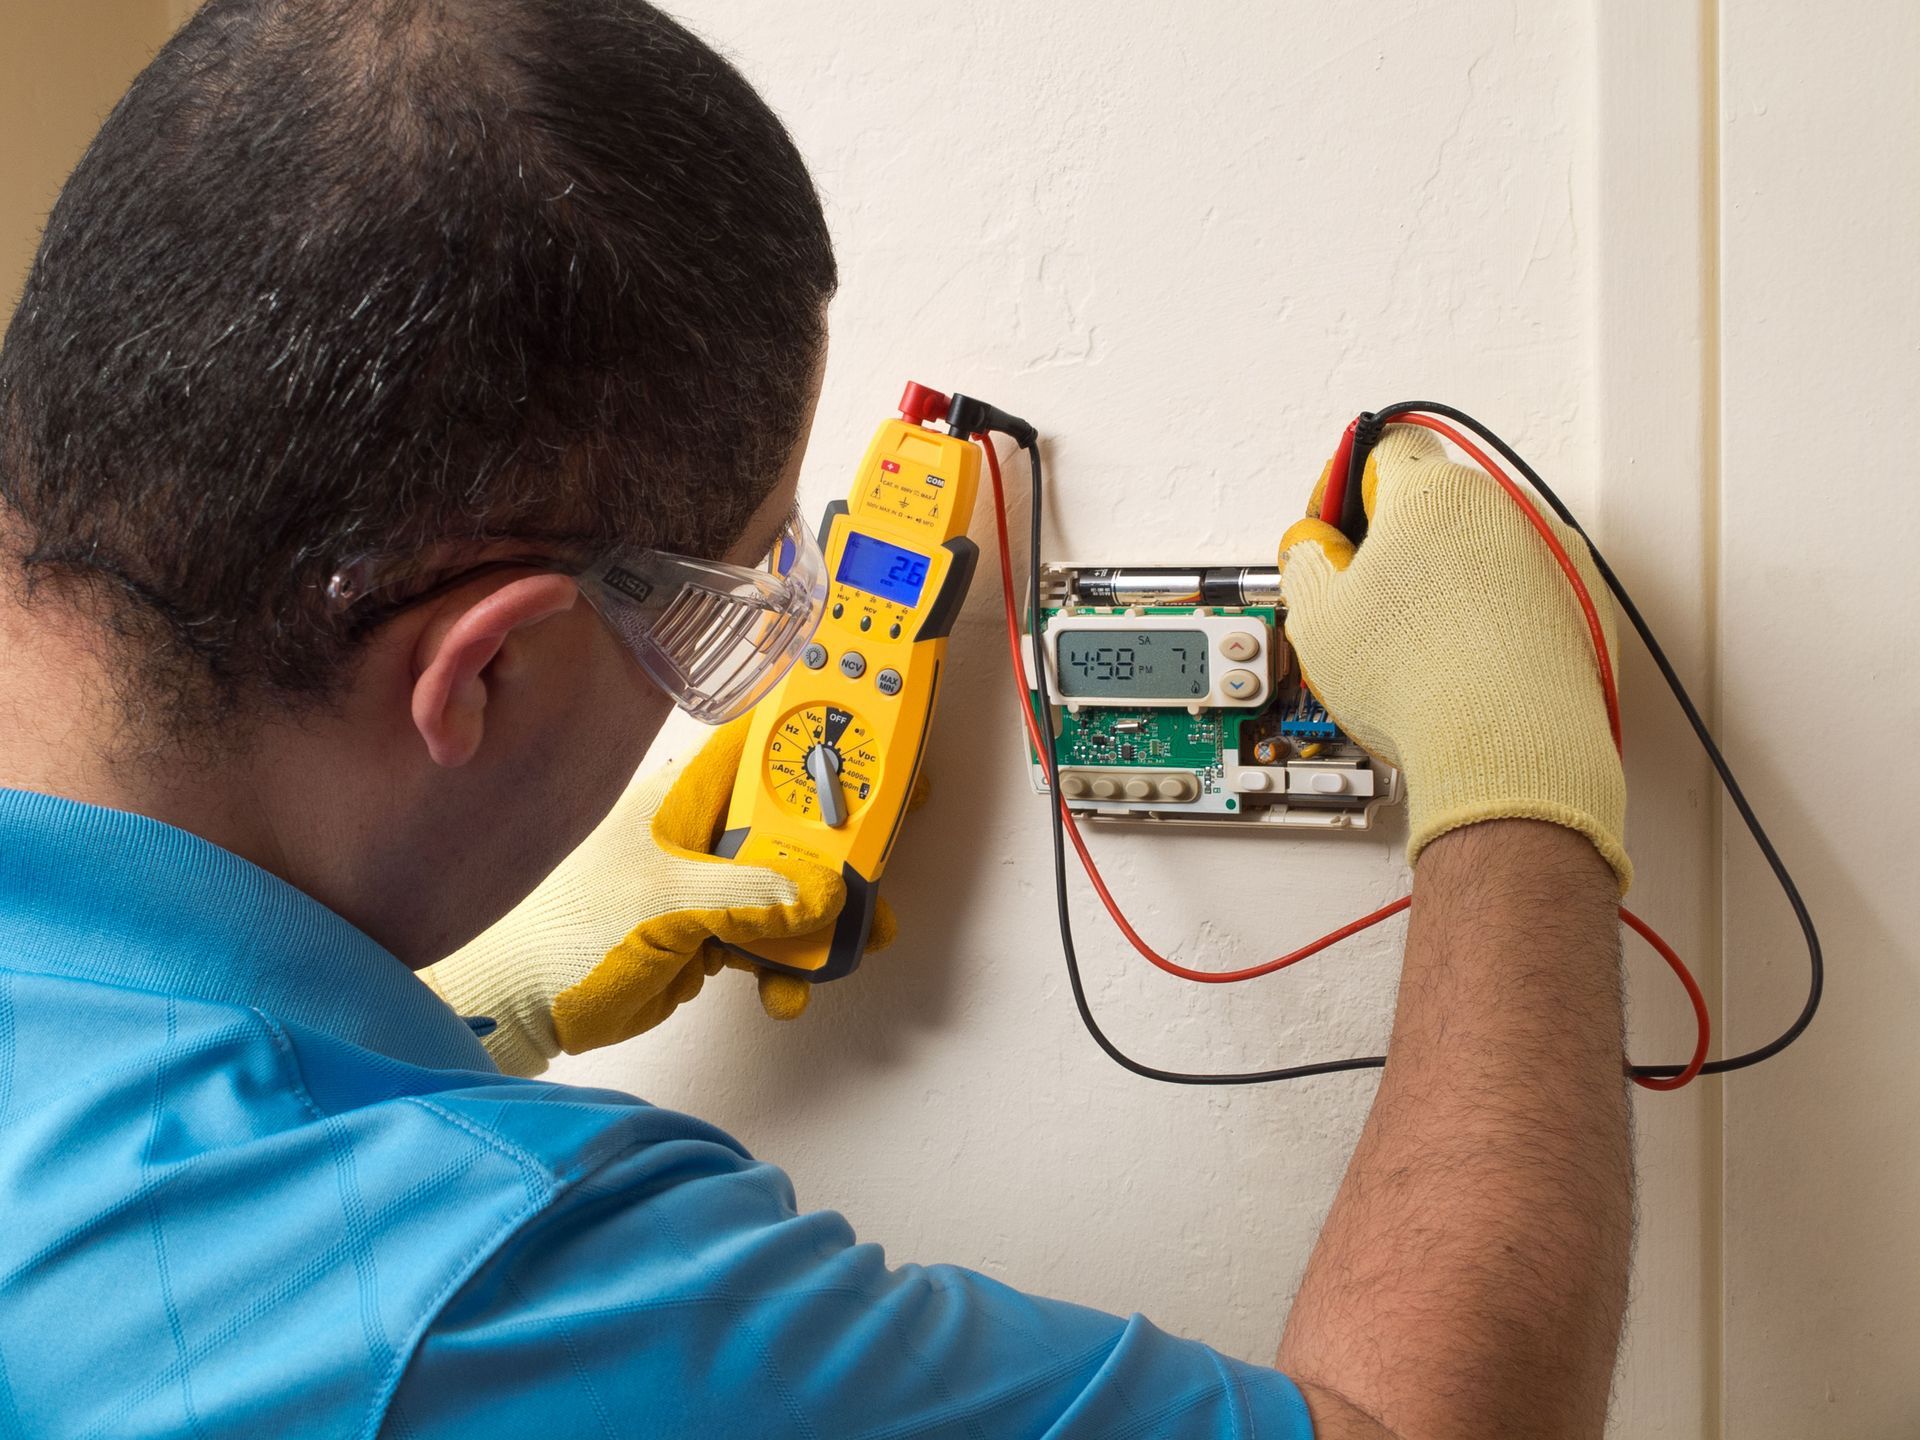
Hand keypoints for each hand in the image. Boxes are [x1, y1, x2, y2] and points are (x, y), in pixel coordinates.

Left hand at [422, 717, 896, 1074]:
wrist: (515, 1008)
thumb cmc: (562, 935)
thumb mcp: (661, 907)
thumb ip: (746, 897)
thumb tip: (824, 894)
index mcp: (687, 800)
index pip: (772, 752)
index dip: (830, 745)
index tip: (887, 761)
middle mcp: (704, 833)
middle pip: (799, 827)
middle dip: (846, 860)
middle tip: (881, 887)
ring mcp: (708, 885)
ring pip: (794, 889)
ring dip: (824, 926)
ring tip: (844, 953)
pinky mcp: (709, 935)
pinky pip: (771, 940)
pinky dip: (788, 966)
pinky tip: (783, 993)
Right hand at [1276, 424, 1630, 889]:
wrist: (1511, 752)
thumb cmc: (1420, 684)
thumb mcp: (1318, 617)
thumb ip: (1305, 559)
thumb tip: (1314, 549)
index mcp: (1435, 493)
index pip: (1382, 449)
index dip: (1346, 490)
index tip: (1335, 531)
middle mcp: (1506, 508)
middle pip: (1437, 501)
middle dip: (1399, 541)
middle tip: (1369, 597)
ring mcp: (1556, 556)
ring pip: (1486, 548)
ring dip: (1452, 577)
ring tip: (1423, 644)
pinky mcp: (1587, 605)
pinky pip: (1530, 591)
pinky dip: (1499, 614)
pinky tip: (1468, 662)